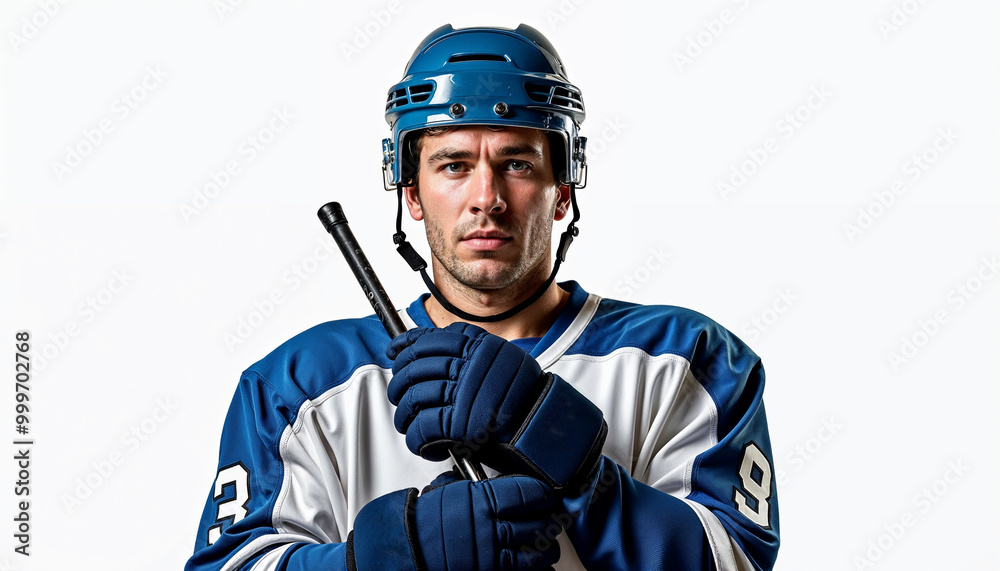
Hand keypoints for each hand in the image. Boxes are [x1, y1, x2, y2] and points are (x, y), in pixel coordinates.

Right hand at [348, 475, 562, 570]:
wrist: (398, 553)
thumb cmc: (416, 522)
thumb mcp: (445, 493)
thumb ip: (471, 489)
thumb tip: (488, 483)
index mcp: (481, 500)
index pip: (529, 492)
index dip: (542, 494)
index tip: (544, 496)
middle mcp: (490, 528)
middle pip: (541, 522)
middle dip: (549, 521)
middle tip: (550, 519)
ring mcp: (491, 557)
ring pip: (539, 553)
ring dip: (546, 549)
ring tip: (546, 546)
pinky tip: (536, 567)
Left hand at [386, 322, 606, 488]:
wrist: (548, 430)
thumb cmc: (524, 402)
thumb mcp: (502, 363)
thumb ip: (471, 354)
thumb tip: (427, 347)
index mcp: (478, 347)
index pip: (429, 339)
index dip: (407, 346)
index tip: (396, 352)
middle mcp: (469, 366)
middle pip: (414, 369)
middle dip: (399, 385)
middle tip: (400, 396)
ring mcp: (463, 394)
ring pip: (412, 400)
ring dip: (405, 418)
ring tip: (411, 426)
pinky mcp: (458, 424)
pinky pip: (422, 429)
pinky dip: (417, 441)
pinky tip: (427, 445)